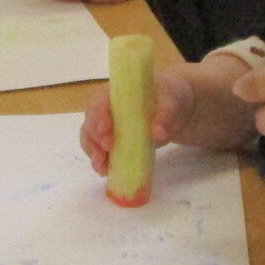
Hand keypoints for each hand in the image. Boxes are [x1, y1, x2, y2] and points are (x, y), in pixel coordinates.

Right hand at [79, 68, 195, 175]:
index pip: (100, 102)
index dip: (99, 116)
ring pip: (91, 138)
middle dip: (95, 138)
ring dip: (93, 152)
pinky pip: (100, 150)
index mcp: (117, 93)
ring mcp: (108, 125)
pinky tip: (105, 172)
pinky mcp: (113, 141)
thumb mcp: (172, 102)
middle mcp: (107, 108)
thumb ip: (166, 114)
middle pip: (91, 122)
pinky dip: (101, 161)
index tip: (106, 131)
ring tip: (101, 167)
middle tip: (106, 150)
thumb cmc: (170, 98)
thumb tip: (158, 132)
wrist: (174, 109)